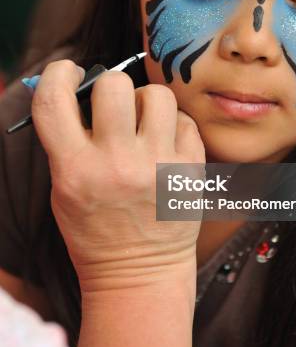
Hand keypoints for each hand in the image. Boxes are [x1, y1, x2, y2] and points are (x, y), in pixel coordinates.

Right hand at [31, 60, 205, 291]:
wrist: (139, 274)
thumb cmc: (96, 230)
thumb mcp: (65, 188)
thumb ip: (67, 141)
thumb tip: (75, 89)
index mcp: (75, 170)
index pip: (54, 100)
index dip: (58, 73)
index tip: (69, 73)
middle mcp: (118, 165)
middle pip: (113, 85)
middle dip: (110, 86)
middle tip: (113, 105)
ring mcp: (159, 166)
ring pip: (156, 95)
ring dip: (146, 101)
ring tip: (142, 122)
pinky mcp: (191, 169)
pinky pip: (184, 119)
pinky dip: (172, 125)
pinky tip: (164, 144)